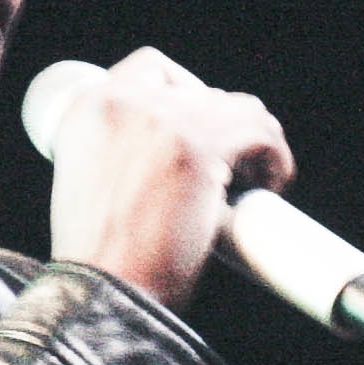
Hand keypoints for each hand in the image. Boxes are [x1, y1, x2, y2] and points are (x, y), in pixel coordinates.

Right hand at [45, 47, 295, 308]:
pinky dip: (275, 157)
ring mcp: (163, 121)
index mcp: (88, 110)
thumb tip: (170, 152)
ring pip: (238, 108)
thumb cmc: (100, 259)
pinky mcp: (199, 148)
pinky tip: (273, 183)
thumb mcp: (89, 185)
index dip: (188, 94)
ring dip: (254, 141)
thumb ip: (119, 154)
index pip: (153, 69)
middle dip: (223, 128)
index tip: (200, 131)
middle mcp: (122, 104)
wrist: (103, 295)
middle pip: (202, 91)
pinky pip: (260, 132)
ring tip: (255, 179)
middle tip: (229, 170)